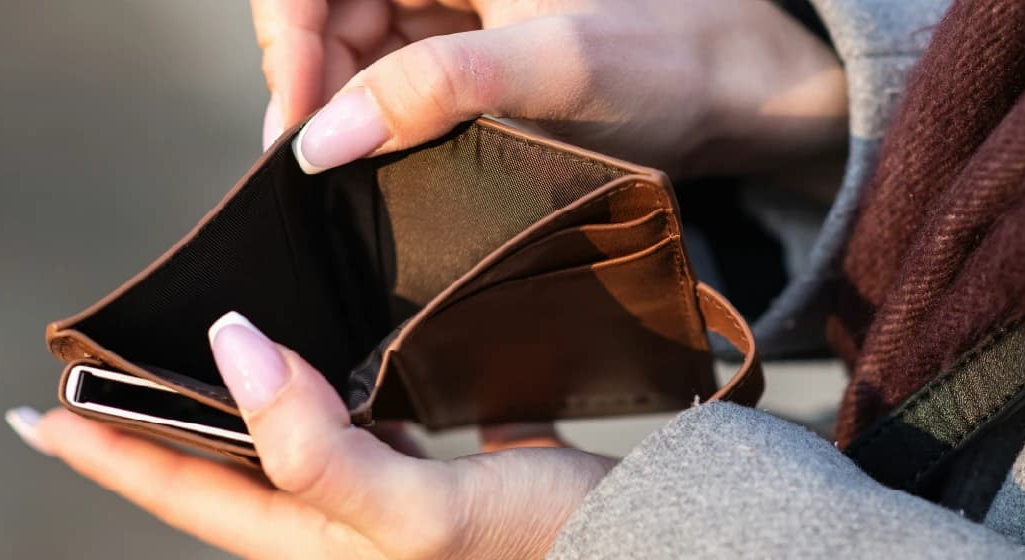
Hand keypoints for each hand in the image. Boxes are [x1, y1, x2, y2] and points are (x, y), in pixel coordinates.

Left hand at [8, 312, 615, 558]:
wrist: (644, 549)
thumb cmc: (538, 547)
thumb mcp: (420, 515)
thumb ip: (317, 449)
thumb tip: (234, 350)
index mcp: (315, 542)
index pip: (185, 493)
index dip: (107, 454)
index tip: (38, 410)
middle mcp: (339, 528)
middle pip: (225, 473)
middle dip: (157, 428)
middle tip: (101, 378)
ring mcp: (387, 506)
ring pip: (287, 450)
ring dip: (235, 411)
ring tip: (197, 366)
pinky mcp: (437, 479)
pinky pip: (362, 431)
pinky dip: (331, 396)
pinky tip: (341, 363)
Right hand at [253, 0, 846, 177]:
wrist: (735, 91)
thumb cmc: (664, 58)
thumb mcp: (554, 70)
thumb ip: (435, 91)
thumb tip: (322, 140)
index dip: (289, 39)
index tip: (298, 127)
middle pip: (325, 12)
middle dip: (307, 83)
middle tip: (313, 169)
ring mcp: (447, 1)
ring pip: (348, 46)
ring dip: (334, 108)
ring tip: (344, 179)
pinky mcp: (460, 44)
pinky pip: (387, 74)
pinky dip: (371, 118)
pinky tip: (377, 164)